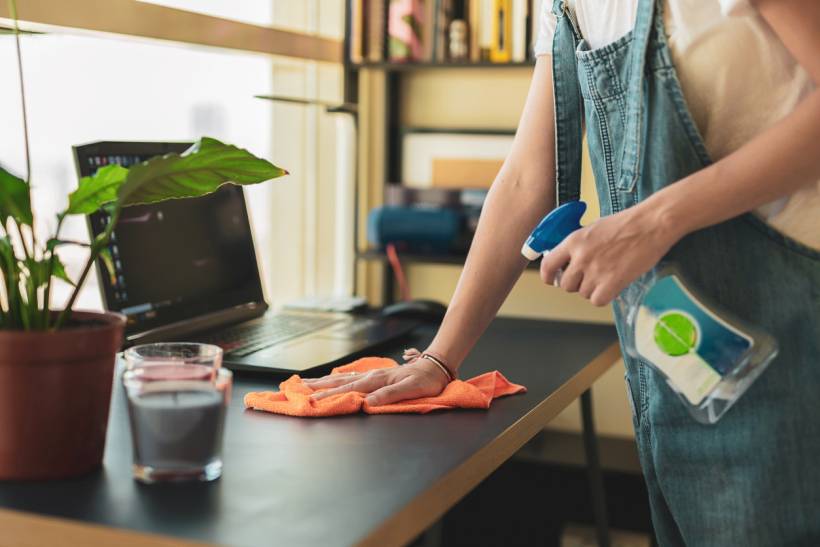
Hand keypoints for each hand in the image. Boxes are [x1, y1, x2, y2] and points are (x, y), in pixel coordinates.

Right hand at [304, 352, 449, 405]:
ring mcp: (372, 375)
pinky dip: (336, 379)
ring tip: (305, 382)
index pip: (347, 390)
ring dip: (322, 381)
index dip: (327, 395)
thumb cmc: (426, 380)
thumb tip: (368, 403)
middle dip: (317, 386)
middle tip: (296, 388)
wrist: (435, 367)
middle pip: (338, 382)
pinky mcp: (375, 376)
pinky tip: (329, 379)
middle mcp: (371, 377)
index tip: (310, 399)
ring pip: (342, 378)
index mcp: (376, 381)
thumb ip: (390, 396)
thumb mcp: (412, 389)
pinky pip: (350, 378)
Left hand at [540, 204, 681, 305]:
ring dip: (592, 289)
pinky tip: (613, 286)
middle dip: (576, 284)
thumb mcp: (594, 228)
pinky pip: (597, 300)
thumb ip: (579, 245)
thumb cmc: (627, 224)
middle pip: (566, 284)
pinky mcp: (612, 282)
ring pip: (582, 293)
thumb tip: (570, 261)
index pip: (548, 265)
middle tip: (589, 278)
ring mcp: (595, 271)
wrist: (651, 224)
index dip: (548, 276)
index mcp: (573, 240)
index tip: (552, 280)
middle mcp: (581, 257)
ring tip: (607, 276)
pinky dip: (604, 296)